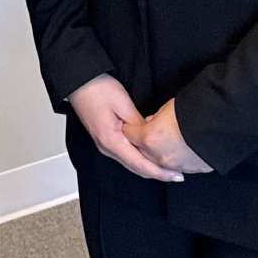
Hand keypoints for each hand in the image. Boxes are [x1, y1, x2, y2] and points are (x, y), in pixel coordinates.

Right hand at [67, 74, 184, 182]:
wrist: (78, 81)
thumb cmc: (97, 89)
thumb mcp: (124, 104)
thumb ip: (140, 125)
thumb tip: (153, 139)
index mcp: (110, 141)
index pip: (139, 164)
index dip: (160, 172)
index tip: (176, 175)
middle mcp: (106, 147)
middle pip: (136, 168)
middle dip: (157, 173)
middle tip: (179, 174)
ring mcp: (105, 145)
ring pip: (132, 163)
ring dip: (150, 167)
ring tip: (169, 166)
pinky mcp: (106, 139)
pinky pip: (126, 155)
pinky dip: (141, 159)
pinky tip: (152, 155)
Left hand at [123, 100, 212, 175]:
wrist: (223, 120)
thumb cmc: (194, 109)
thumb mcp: (167, 108)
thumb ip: (154, 120)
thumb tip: (151, 123)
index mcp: (149, 138)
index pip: (129, 135)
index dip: (132, 128)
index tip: (134, 125)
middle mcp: (160, 156)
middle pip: (142, 152)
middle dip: (144, 144)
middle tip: (152, 134)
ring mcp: (177, 165)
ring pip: (161, 163)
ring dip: (162, 154)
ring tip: (170, 143)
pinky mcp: (194, 169)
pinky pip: (180, 166)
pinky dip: (179, 159)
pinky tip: (184, 150)